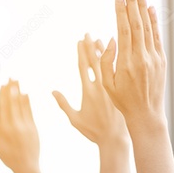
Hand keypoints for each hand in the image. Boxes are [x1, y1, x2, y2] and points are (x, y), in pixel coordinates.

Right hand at [0, 79, 42, 172]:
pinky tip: (26, 94)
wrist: (26, 167)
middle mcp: (14, 125)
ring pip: (21, 105)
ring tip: (17, 81)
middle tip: (10, 77)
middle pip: (12, 103)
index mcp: (3, 129)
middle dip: (11, 89)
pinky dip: (27, 102)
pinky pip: (30, 112)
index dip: (2, 95)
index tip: (2, 85)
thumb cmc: (9, 157)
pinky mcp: (33, 128)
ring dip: (19, 92)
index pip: (2, 107)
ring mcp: (25, 126)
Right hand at [54, 34, 129, 172]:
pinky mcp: (121, 91)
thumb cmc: (94, 131)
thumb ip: (63, 104)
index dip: (81, 52)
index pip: (83, 66)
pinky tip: (116, 55)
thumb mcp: (75, 119)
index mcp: (88, 91)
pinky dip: (116, 61)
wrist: (116, 139)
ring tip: (99, 39)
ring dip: (103, 51)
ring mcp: (112, 88)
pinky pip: (118, 71)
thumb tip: (52, 91)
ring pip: (108, 65)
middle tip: (87, 34)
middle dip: (90, 46)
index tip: (79, 40)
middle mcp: (100, 86)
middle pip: (95, 61)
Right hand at [98, 0, 166, 130]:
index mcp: (126, 63)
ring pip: (148, 27)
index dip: (120, 11)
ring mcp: (154, 58)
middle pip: (137, 23)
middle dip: (132, 1)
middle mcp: (142, 58)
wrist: (146, 114)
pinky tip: (150, 8)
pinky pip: (157, 36)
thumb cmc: (121, 100)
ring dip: (143, 6)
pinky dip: (154, 21)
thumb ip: (106, 61)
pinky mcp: (161, 60)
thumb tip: (111, 39)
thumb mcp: (106, 84)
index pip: (124, 30)